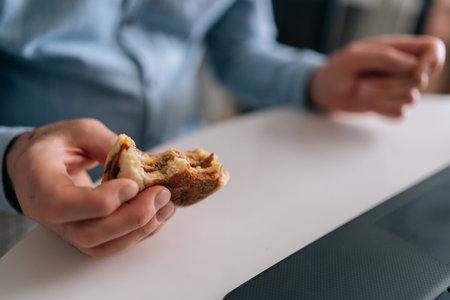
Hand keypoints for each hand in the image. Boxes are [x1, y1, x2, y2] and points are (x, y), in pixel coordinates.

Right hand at [6, 119, 175, 257]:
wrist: (36, 164)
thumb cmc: (56, 144)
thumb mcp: (81, 131)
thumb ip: (110, 144)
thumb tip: (150, 161)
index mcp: (39, 182)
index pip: (62, 204)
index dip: (101, 200)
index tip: (133, 184)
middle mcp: (48, 215)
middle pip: (88, 234)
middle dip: (132, 218)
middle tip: (161, 195)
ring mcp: (65, 230)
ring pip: (102, 246)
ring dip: (141, 229)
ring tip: (167, 206)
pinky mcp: (83, 235)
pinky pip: (110, 245)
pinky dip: (138, 233)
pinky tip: (157, 214)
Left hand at [309, 35, 445, 116]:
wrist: (324, 92)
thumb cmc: (336, 70)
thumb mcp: (352, 58)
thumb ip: (382, 57)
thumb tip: (411, 64)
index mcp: (398, 48)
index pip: (432, 48)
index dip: (432, 60)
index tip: (415, 72)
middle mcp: (403, 68)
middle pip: (421, 80)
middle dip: (391, 85)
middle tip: (364, 82)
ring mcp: (399, 88)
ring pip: (412, 98)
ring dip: (382, 97)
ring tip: (361, 91)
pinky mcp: (392, 106)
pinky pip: (400, 114)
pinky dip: (382, 110)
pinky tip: (368, 103)